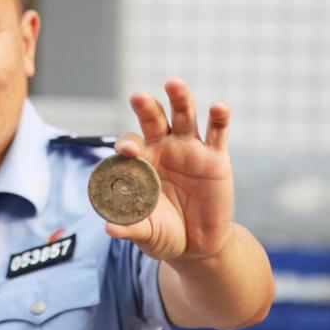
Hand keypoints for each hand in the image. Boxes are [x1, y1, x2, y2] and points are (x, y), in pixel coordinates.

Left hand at [106, 78, 233, 260]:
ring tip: (173, 84)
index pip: (130, 144)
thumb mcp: (147, 233)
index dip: (128, 145)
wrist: (198, 245)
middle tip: (138, 97)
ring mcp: (190, 149)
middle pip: (153, 119)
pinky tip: (219, 107)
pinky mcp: (215, 157)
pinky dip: (219, 117)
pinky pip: (218, 132)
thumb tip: (110, 228)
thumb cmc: (164, 233)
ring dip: (179, 98)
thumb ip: (130, 228)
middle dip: (146, 107)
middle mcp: (163, 148)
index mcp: (141, 162)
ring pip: (184, 115)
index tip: (128, 152)